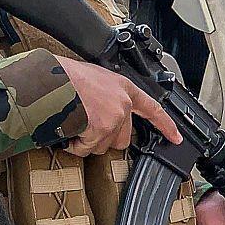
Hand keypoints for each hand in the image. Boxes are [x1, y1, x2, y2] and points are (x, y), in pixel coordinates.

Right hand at [57, 59, 181, 156]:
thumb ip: (108, 95)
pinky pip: (85, 149)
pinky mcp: (100, 130)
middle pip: (122, 138)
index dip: (165, 126)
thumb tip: (102, 111)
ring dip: (85, 141)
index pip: (152, 109)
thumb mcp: (95, 78)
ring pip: (102, 146)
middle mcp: (123, 104)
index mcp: (124, 88)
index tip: (175, 138)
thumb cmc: (65, 75)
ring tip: (71, 122)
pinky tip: (66, 129)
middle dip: (103, 139)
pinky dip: (73, 144)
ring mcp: (113, 118)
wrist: (50, 78)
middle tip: (85, 126)